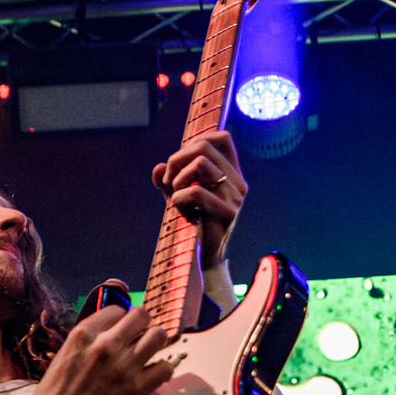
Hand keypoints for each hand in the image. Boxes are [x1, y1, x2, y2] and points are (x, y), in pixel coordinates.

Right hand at [4, 305, 175, 394]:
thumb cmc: (56, 394)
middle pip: (142, 315)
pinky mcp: (137, 388)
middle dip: (142, 325)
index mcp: (84, 333)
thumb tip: (113, 326)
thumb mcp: (65, 354)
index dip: (120, 320)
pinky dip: (160, 370)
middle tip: (137, 339)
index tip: (120, 331)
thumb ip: (89, 338)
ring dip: (155, 343)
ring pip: (159, 336)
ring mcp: (124, 366)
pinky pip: (165, 367)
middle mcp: (106, 344)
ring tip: (146, 355)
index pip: (117, 309)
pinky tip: (149, 376)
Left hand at [151, 129, 245, 268]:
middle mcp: (238, 183)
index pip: (222, 138)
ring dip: (177, 178)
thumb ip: (166, 179)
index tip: (180, 163)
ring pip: (200, 163)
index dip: (195, 141)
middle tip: (167, 181)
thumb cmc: (193, 221)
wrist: (206, 256)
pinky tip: (181, 211)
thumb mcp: (177, 195)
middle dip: (175, 159)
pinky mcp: (227, 214)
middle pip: (204, 147)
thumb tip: (157, 168)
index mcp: (233, 173)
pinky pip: (195, 192)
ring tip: (175, 196)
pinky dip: (178, 198)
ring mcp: (235, 198)